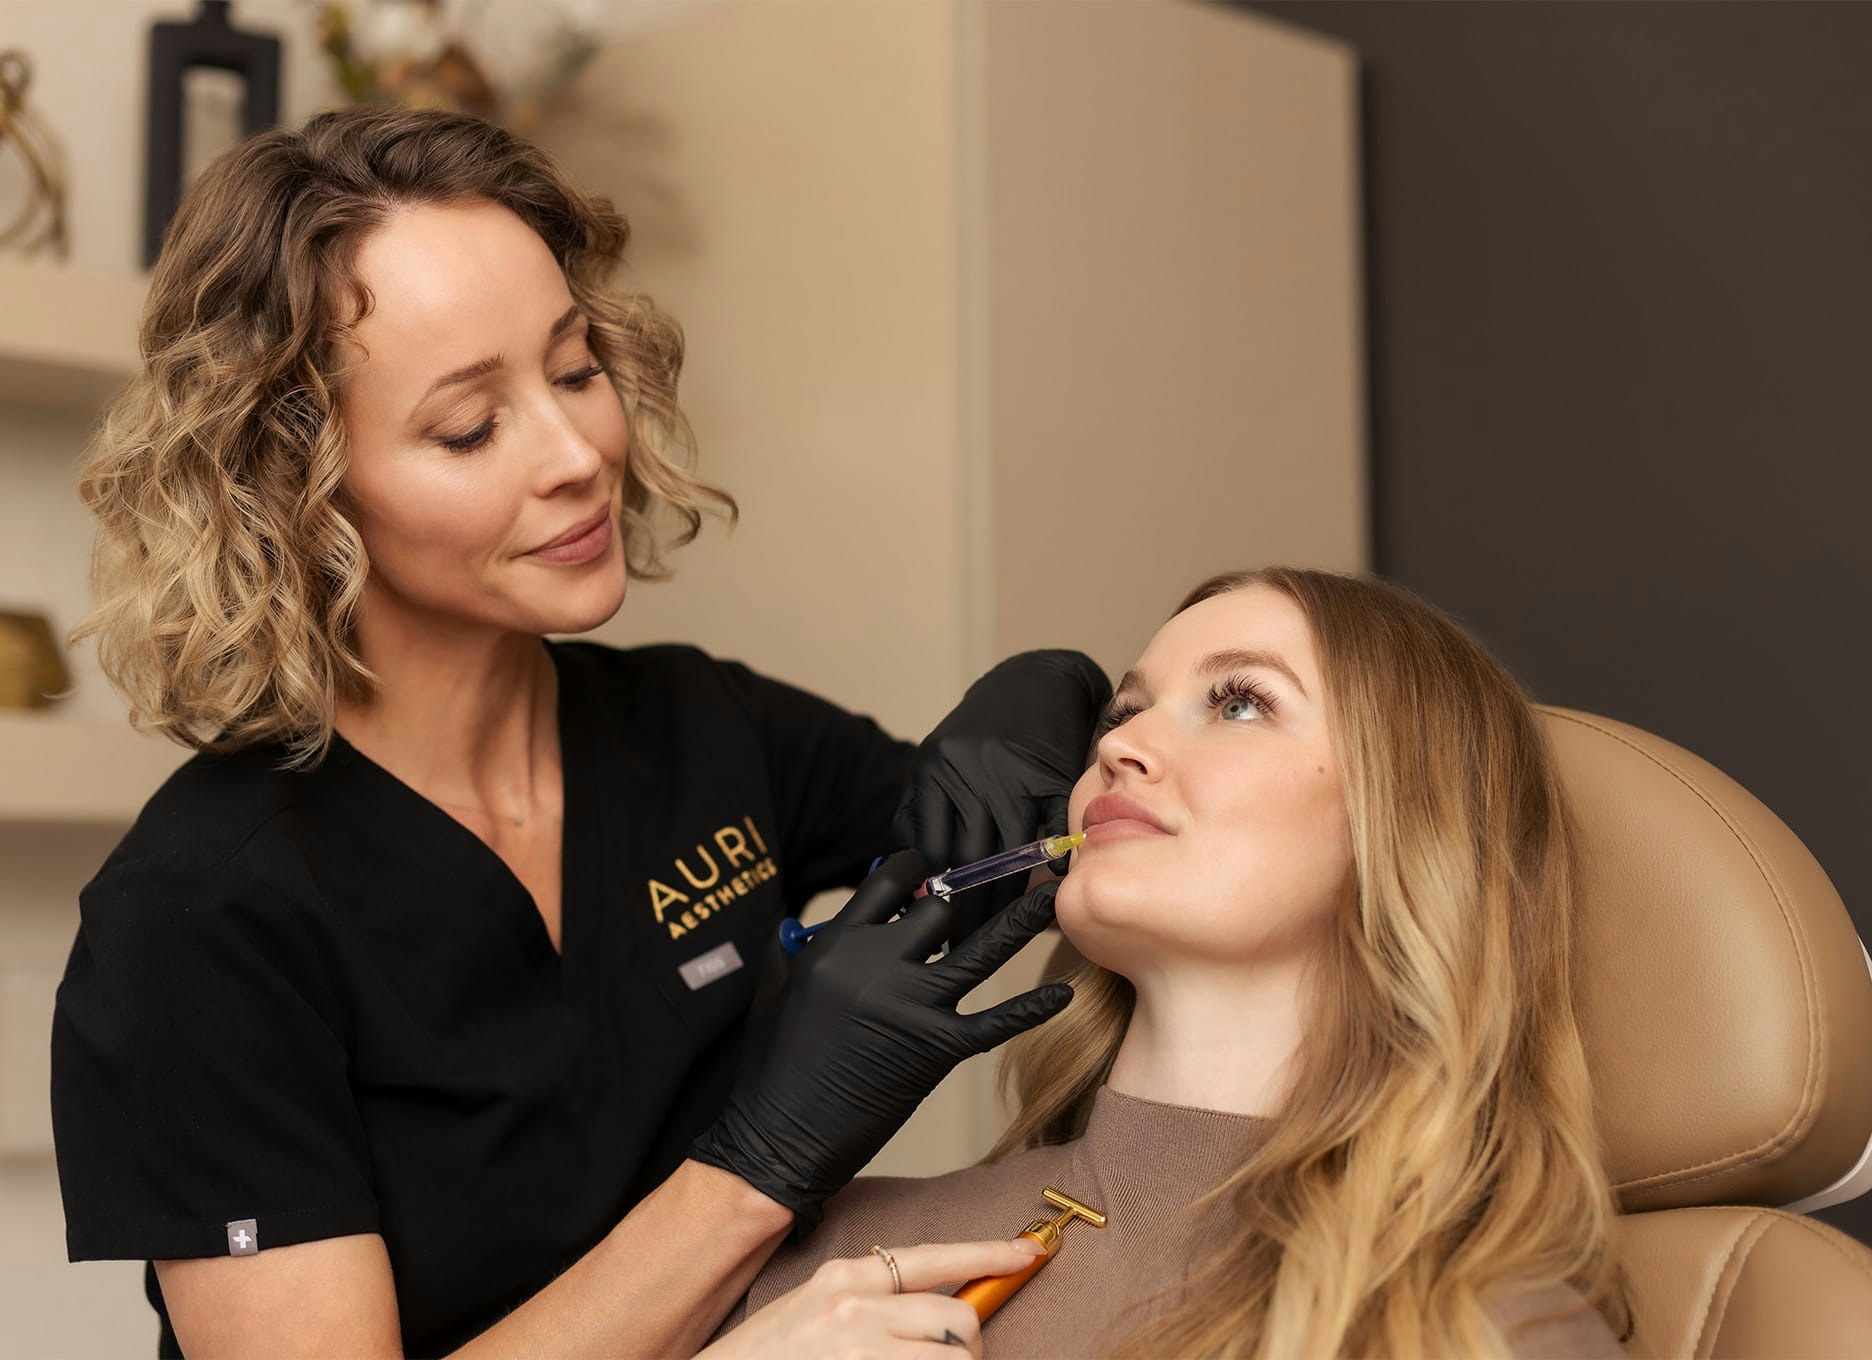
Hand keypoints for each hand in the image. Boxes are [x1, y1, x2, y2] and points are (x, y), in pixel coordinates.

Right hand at [689, 852, 1071, 1231]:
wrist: (783, 1136)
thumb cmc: (776, 1067)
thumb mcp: (780, 988)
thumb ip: (802, 946)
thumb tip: (816, 920)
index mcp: (836, 943)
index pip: (888, 880)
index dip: (916, 867)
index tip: (933, 864)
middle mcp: (875, 964)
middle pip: (938, 910)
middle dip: (955, 909)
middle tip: (972, 908)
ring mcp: (909, 1006)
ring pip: (978, 948)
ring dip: (1021, 920)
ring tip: (1053, 896)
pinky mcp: (935, 1050)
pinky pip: (994, 1021)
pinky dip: (1031, 1009)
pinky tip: (1062, 994)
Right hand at [698, 1239, 1044, 1359]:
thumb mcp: (815, 1313)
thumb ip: (873, 1305)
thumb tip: (939, 1316)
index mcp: (843, 1279)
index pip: (932, 1257)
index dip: (989, 1255)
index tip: (1028, 1253)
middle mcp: (854, 1308)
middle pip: (956, 1320)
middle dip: (965, 1348)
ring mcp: (860, 1351)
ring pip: (954, 1359)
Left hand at [894, 650, 1111, 936]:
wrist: (1037, 680)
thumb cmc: (982, 732)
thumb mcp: (938, 759)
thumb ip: (919, 811)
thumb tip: (901, 873)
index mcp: (934, 771)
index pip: (931, 850)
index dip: (932, 897)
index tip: (933, 930)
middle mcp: (970, 773)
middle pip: (967, 860)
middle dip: (966, 910)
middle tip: (964, 946)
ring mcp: (1013, 774)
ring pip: (1007, 854)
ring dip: (1005, 900)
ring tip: (1000, 935)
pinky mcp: (1053, 774)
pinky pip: (1051, 830)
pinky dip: (1052, 863)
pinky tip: (1050, 892)